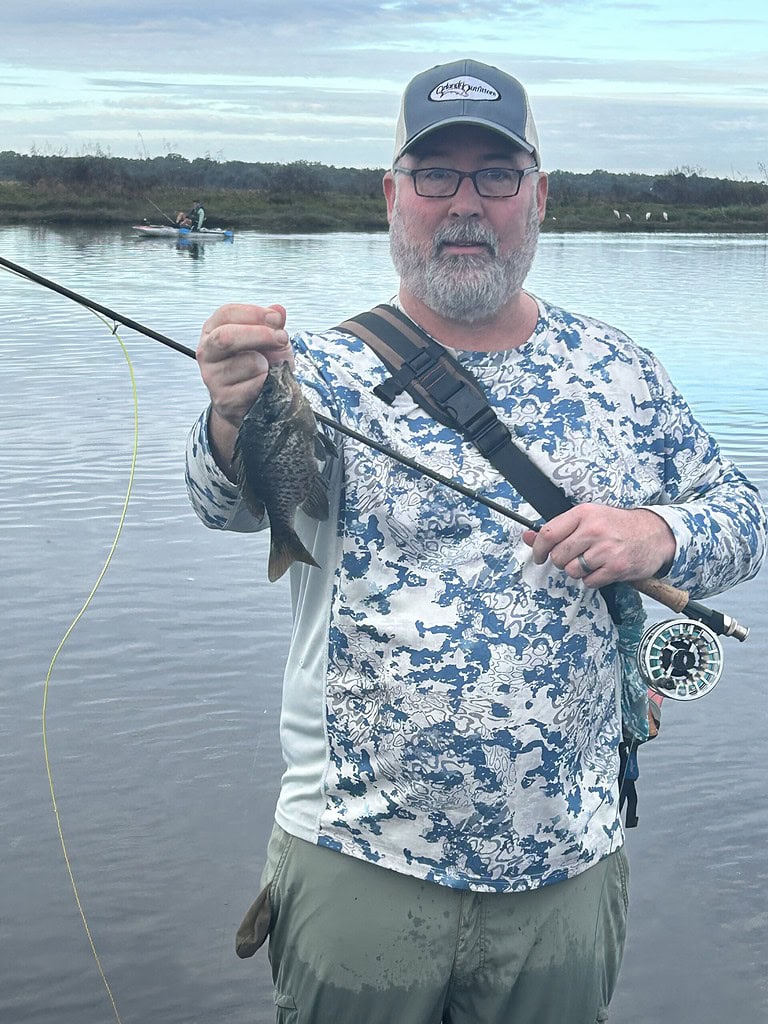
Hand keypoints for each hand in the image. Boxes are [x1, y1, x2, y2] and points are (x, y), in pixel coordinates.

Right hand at [196, 303, 291, 469]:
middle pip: (227, 337)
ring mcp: (212, 377)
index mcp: (212, 330)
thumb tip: (278, 310)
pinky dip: (268, 383)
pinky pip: (255, 386)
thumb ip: (272, 324)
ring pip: (248, 363)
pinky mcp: (224, 399)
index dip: (255, 314)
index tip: (277, 319)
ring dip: (268, 365)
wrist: (254, 399)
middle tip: (282, 339)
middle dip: (261, 335)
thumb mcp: (268, 339)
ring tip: (268, 369)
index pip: (227, 314)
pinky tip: (265, 385)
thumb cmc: (259, 364)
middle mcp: (206, 352)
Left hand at [522, 504, 675, 586]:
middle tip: (574, 557)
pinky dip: (593, 579)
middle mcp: (594, 530)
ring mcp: (606, 550)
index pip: (548, 533)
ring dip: (578, 571)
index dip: (537, 548)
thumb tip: (527, 537)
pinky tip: (603, 568)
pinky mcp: (616, 568)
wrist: (654, 534)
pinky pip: (589, 582)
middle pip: (559, 556)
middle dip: (562, 561)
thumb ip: (558, 528)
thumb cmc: (618, 526)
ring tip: (592, 561)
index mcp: (584, 513)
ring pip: (572, 571)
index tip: (538, 556)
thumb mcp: (588, 518)